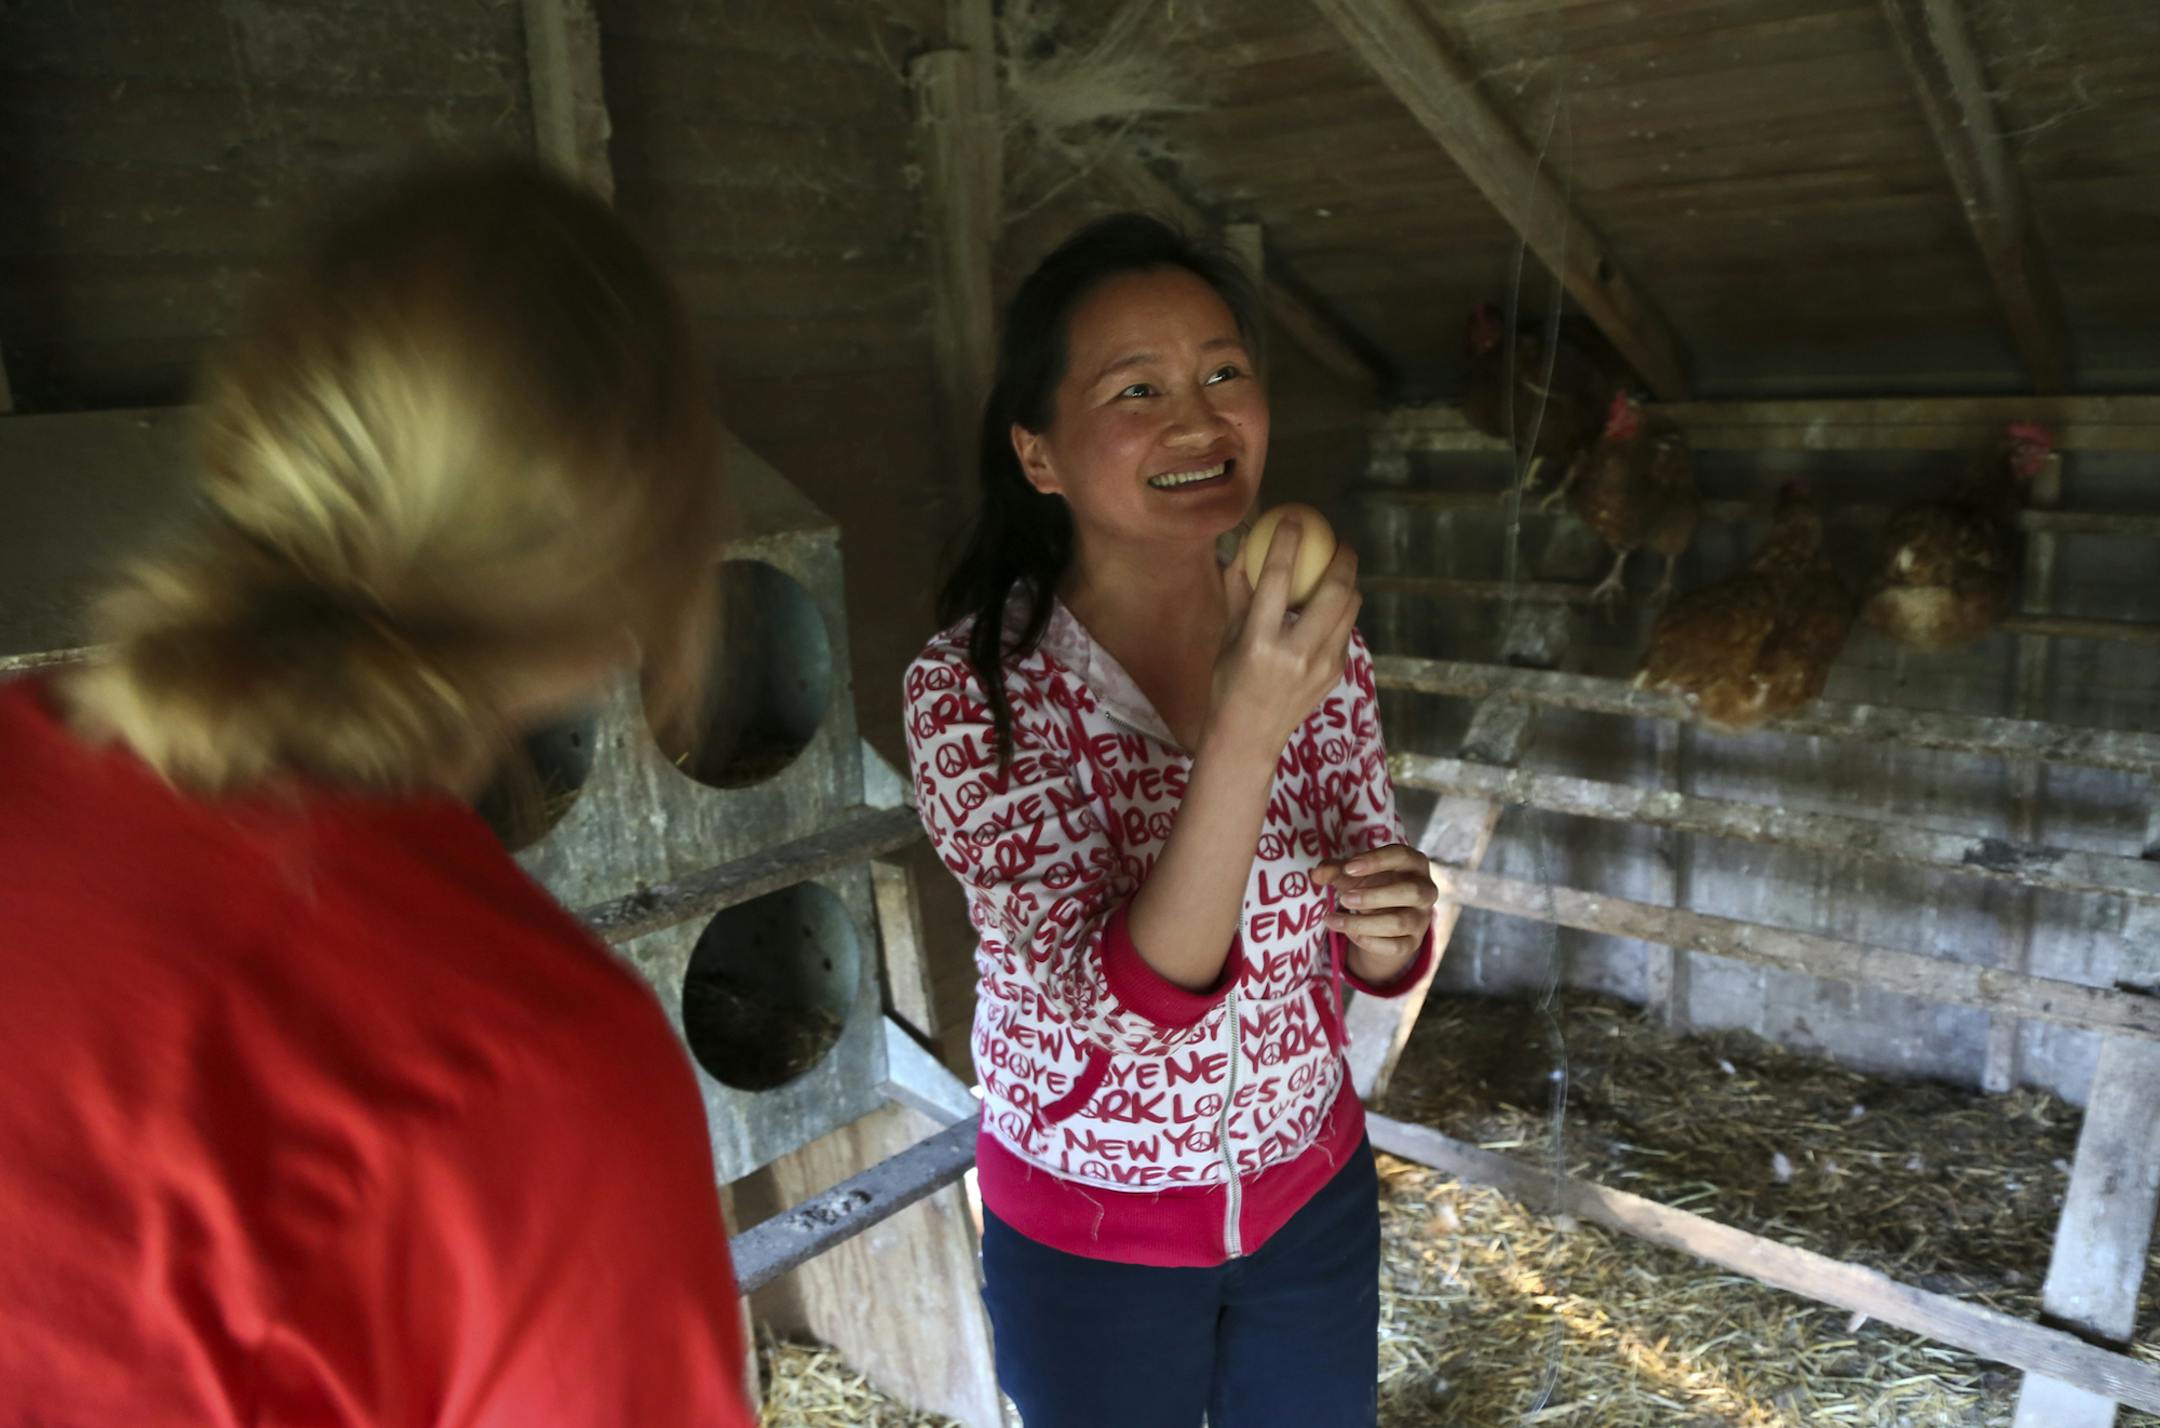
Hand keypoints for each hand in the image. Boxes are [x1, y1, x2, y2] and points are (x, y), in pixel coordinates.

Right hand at [1207, 517, 1360, 753]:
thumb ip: (1238, 589)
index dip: (1287, 541)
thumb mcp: (1228, 635)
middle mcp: (1296, 652)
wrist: (1249, 735)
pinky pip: (1346, 629)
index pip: (1278, 578)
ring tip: (1342, 566)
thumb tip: (1244, 543)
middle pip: (1333, 590)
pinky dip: (1342, 610)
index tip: (1294, 518)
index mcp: (1260, 641)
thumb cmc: (1229, 681)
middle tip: (1339, 541)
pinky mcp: (1336, 673)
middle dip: (1343, 558)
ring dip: (1349, 581)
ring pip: (1350, 607)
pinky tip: (1333, 603)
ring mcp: (1322, 665)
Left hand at [1314, 844, 1436, 985]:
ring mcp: (1422, 918)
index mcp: (1414, 863)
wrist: (1386, 918)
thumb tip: (1316, 874)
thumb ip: (1336, 870)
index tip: (1348, 868)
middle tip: (1343, 899)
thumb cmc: (1373, 884)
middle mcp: (1426, 890)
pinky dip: (1370, 941)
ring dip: (1364, 922)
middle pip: (1410, 892)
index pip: (1402, 856)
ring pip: (1400, 922)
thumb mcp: (1354, 874)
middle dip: (1374, 896)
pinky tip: (1350, 933)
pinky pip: (1396, 946)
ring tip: (1333, 919)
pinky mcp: (1413, 943)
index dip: (1376, 860)